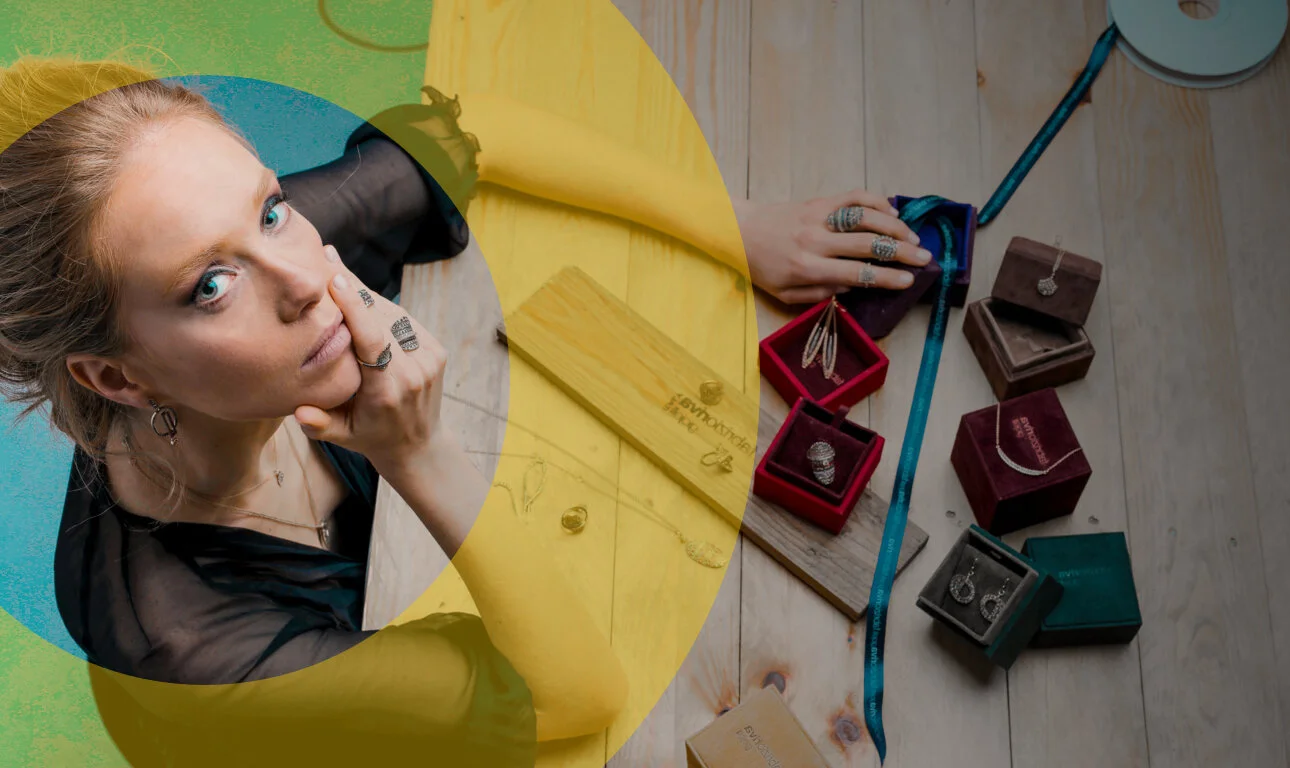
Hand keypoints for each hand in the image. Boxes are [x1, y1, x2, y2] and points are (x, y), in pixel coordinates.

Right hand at [294, 245, 448, 474]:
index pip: (373, 340)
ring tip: (334, 267)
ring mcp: (429, 358)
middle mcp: (413, 370)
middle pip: (380, 317)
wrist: (419, 445)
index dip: (355, 307)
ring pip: (393, 313)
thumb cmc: (371, 438)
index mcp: (389, 390)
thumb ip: (320, 425)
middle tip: (324, 255)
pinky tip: (357, 290)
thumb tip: (296, 411)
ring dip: (364, 291)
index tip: (334, 278)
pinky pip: (403, 319)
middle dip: (352, 286)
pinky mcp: (436, 349)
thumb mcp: (343, 438)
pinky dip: (380, 305)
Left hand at [733, 188, 932, 303]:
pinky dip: (876, 201)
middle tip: (925, 258)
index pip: (856, 273)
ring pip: (864, 216)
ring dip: (894, 225)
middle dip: (901, 252)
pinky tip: (891, 212)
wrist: (737, 231)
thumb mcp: (785, 294)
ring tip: (913, 237)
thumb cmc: (763, 268)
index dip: (886, 277)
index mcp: (808, 267)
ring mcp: (818, 216)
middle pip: (867, 244)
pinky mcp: (818, 201)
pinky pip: (853, 197)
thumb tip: (852, 288)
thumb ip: (820, 294)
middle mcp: (816, 240)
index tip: (908, 281)